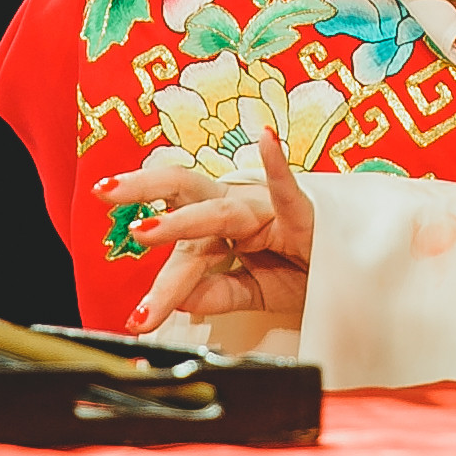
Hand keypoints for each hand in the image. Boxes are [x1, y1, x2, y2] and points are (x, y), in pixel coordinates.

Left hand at [94, 126, 318, 333]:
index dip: (151, 271)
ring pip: (219, 211)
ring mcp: (267, 209)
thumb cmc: (305, 272)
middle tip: (102, 192)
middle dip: (140, 189)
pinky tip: (267, 138)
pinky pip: (288, 189)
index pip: (178, 240)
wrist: (354, 276)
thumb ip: (219, 294)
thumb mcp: (256, 292)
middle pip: (182, 191)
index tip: (134, 316)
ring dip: (182, 221)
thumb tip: (180, 301)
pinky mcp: (304, 214)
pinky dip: (277, 164)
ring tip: (146, 229)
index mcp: (220, 228)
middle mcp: (237, 210)